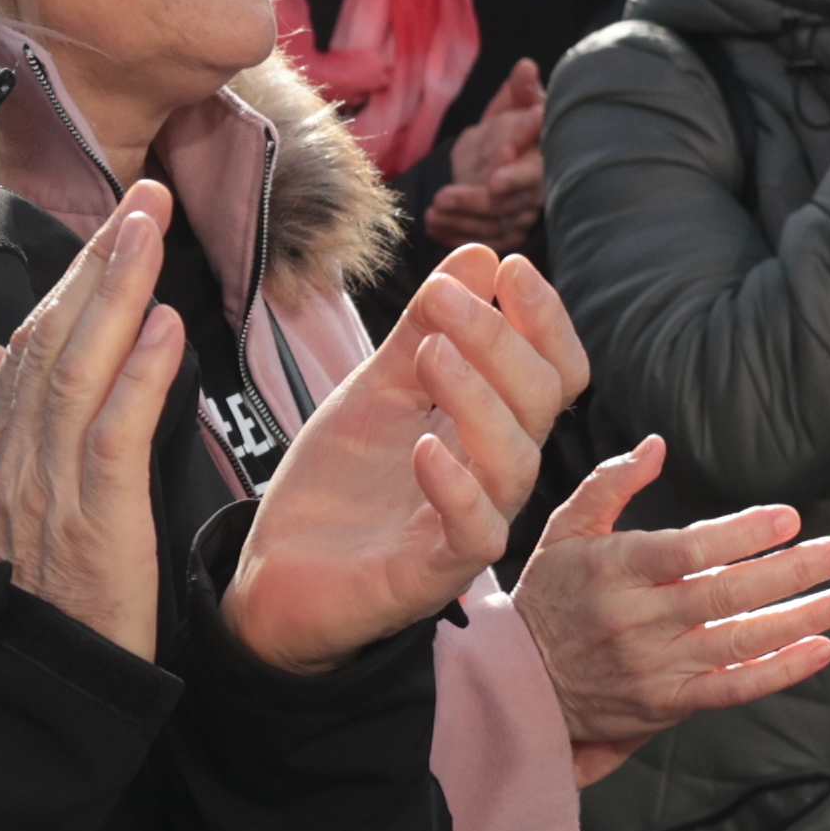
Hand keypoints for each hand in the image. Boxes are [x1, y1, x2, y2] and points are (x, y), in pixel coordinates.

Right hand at [0, 189, 187, 661]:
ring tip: (150, 229)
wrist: (31, 686)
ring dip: (117, 293)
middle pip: (55, 341)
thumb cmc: (30, 603)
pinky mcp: (94, 519)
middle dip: (98, 262)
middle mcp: (17, 458)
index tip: (110, 226)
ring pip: (80, 370)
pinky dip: (137, 377)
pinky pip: (113, 434)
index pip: (32, 347)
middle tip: (142, 197)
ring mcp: (51, 486)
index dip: (72, 281)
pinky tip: (162, 328)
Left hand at [218, 247, 571, 673]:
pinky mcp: (435, 573)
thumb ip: (424, 329)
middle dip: (499, 340)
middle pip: (541, 403)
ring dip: (477, 398)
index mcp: (487, 426)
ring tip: (431, 353)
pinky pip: (476, 533)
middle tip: (443, 299)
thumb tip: (479, 257)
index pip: (553, 370)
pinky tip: (422, 446)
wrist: (276, 570)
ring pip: (516, 461)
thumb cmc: (339, 483)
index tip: (508, 266)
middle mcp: (492, 473)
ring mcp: (470, 525)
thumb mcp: (375, 388)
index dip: (543, 319)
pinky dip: (455, 486)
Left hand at [423, 63, 546, 249]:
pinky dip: (455, 236)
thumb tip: (524, 67)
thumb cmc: (520, 127)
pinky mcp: (506, 233)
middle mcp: (538, 193)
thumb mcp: (518, 106)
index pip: (535, 174)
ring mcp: (522, 216)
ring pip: (492, 226)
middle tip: (442, 197)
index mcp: (546, 161)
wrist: (513, 155)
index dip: (516, 178)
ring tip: (431, 212)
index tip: (493, 180)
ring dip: (459, 222)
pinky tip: (432, 227)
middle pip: (508, 205)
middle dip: (474, 203)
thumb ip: (521, 91)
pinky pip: (481, 240)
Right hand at [510, 436, 829, 783]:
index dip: (741, 535)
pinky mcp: (667, 703)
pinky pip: (733, 688)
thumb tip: (657, 445)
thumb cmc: (550, 595)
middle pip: (726, 594)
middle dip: (794, 571)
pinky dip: (780, 670)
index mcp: (613, 570)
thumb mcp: (565, 531)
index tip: (790, 518)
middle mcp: (635, 619)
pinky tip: (820, 647)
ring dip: (804, 617)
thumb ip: (610, 485)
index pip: (686, 550)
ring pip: (740, 641)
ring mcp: (654, 665)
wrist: (520, 682)